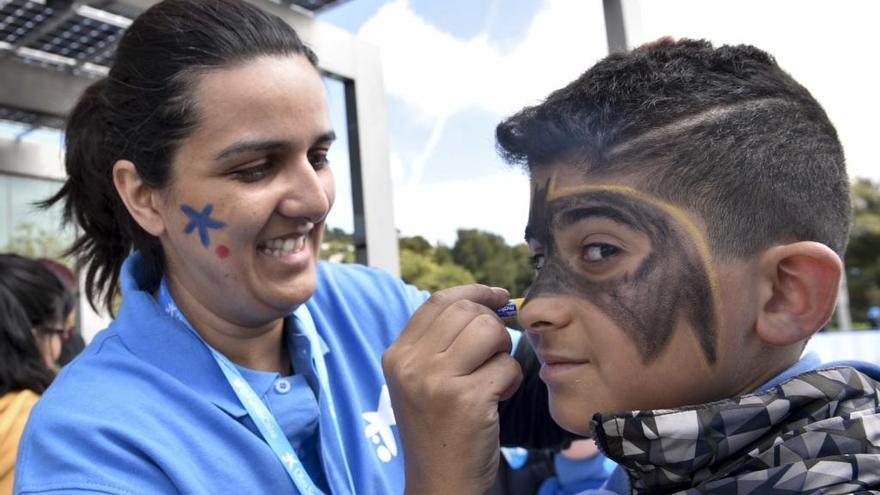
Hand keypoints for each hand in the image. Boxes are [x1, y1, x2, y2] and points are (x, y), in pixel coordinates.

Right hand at [383, 285, 522, 494]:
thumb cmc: (439, 430)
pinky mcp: (466, 401)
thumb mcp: (421, 382)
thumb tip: (486, 301)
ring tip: (495, 377)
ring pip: (489, 332)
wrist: (440, 484)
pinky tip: (499, 399)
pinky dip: (512, 381)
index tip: (498, 297)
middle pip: (466, 312)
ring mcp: (436, 382)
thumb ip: (440, 342)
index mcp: (397, 355)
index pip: (437, 301)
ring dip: (503, 352)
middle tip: (496, 352)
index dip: (473, 292)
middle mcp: (411, 365)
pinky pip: (506, 366)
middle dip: (493, 325)